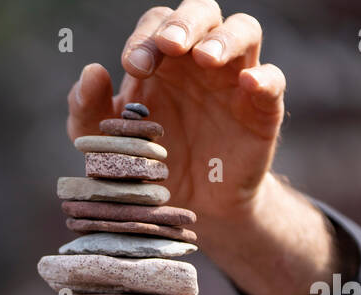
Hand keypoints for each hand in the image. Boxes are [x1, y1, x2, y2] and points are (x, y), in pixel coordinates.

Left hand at [66, 1, 341, 294]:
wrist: (188, 210)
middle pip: (201, 13)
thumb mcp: (106, 144)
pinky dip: (264, 76)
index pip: (157, 26)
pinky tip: (247, 83)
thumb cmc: (146, 168)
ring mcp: (234, 81)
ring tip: (205, 58)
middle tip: (169, 45)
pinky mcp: (262, 109)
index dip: (146, 36)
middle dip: (184, 23)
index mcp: (162, 63)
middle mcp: (199, 62)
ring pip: (243, 30)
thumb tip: (91, 71)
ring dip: (224, 38)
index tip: (134, 65)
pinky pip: (273, 80)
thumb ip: (87, 111)